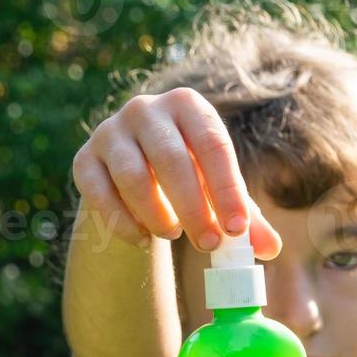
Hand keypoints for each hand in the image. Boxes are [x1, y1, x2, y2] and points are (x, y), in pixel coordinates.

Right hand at [70, 85, 281, 256]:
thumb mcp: (219, 193)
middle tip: (208, 244)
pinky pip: (100, 193)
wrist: (133, 177)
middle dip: (193, 207)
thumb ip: (246, 218)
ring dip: (156, 213)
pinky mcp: (85, 159)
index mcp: (188, 107)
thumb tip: (272, 249)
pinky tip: (141, 240)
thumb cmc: (189, 179)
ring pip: (132, 176)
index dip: (226, 189)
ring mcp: (110, 132)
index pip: (213, 145)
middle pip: (171, 159)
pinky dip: (122, 222)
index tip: (237, 229)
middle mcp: (146, 109)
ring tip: (172, 235)